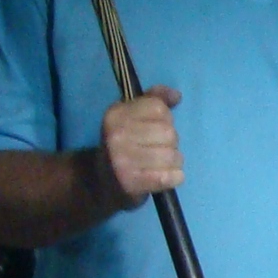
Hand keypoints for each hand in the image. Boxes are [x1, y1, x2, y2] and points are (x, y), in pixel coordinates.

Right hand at [96, 87, 183, 208]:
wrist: (101, 182)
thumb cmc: (124, 145)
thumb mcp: (131, 116)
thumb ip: (154, 100)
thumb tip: (176, 95)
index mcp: (116, 114)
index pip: (158, 108)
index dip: (166, 118)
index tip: (157, 127)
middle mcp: (116, 135)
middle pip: (169, 133)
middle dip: (172, 142)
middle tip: (160, 149)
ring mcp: (122, 160)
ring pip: (172, 155)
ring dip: (175, 161)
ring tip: (163, 164)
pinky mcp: (131, 182)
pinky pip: (168, 177)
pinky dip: (175, 177)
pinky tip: (169, 177)